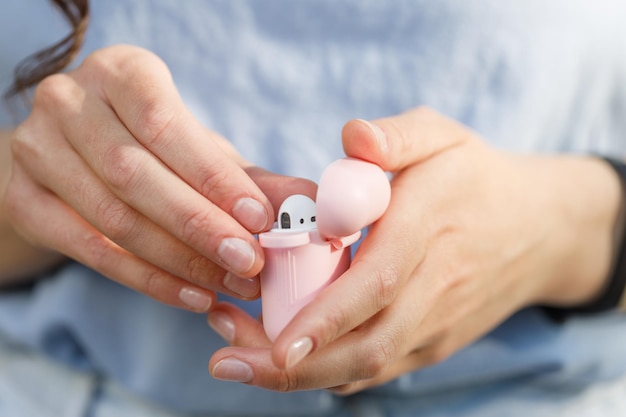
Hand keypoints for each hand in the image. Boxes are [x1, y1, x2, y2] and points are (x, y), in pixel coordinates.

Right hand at [3, 45, 315, 310]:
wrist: (79, 153)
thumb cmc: (155, 146)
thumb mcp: (199, 147)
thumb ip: (250, 174)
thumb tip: (308, 204)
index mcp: (120, 72)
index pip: (166, 126)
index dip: (213, 177)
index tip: (260, 220)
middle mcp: (69, 101)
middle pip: (136, 174)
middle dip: (200, 227)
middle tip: (250, 265)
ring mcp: (35, 149)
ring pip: (112, 216)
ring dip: (179, 260)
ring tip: (229, 286)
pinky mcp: (22, 198)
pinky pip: (87, 250)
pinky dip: (145, 279)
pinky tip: (191, 296)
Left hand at [207, 107, 620, 390]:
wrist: (537, 230)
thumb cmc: (475, 177)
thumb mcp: (442, 136)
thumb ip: (396, 135)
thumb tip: (352, 137)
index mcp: (427, 231)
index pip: (377, 283)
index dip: (326, 317)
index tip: (275, 343)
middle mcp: (434, 289)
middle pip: (366, 342)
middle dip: (293, 364)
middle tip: (225, 361)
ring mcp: (436, 324)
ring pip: (369, 365)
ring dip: (301, 374)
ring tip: (238, 361)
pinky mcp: (433, 342)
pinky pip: (378, 367)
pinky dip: (329, 371)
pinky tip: (284, 363)